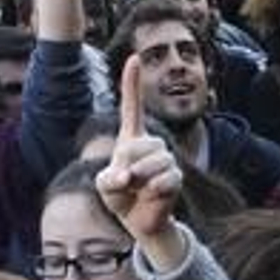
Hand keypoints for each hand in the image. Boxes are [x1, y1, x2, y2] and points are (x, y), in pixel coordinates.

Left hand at [96, 56, 185, 255]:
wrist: (139, 220)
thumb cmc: (120, 196)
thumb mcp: (104, 186)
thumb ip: (109, 179)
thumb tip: (127, 177)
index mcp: (132, 138)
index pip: (132, 107)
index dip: (132, 83)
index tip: (134, 58)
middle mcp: (152, 144)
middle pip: (138, 145)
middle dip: (126, 165)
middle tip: (124, 181)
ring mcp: (166, 159)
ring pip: (154, 162)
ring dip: (139, 179)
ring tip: (136, 189)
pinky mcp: (175, 177)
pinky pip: (165, 180)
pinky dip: (153, 190)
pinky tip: (151, 194)